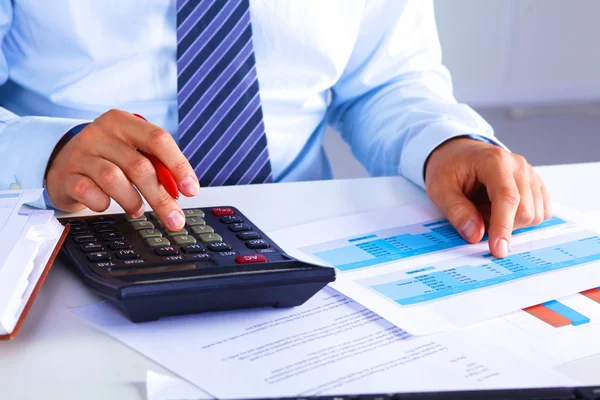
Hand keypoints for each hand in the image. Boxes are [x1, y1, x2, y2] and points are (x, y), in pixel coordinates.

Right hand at [46, 109, 199, 230]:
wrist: (63, 163)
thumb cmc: (108, 158)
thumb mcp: (132, 151)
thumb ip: (156, 165)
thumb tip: (181, 190)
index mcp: (123, 121)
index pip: (158, 139)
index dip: (178, 166)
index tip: (191, 190)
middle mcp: (100, 133)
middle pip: (139, 166)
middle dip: (161, 198)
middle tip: (175, 219)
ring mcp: (80, 153)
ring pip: (114, 180)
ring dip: (132, 201)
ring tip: (137, 209)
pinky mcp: (66, 175)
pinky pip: (91, 193)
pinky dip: (104, 203)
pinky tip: (107, 203)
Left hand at [425, 138, 550, 257]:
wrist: (458, 152)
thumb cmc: (448, 167)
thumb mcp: (439, 188)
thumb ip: (456, 211)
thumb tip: (475, 235)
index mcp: (494, 161)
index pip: (507, 198)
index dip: (503, 227)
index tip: (498, 250)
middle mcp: (519, 166)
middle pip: (525, 211)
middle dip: (501, 225)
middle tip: (476, 215)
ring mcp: (531, 174)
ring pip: (535, 215)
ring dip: (509, 222)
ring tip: (486, 208)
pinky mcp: (536, 185)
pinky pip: (540, 212)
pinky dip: (521, 219)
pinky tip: (501, 209)